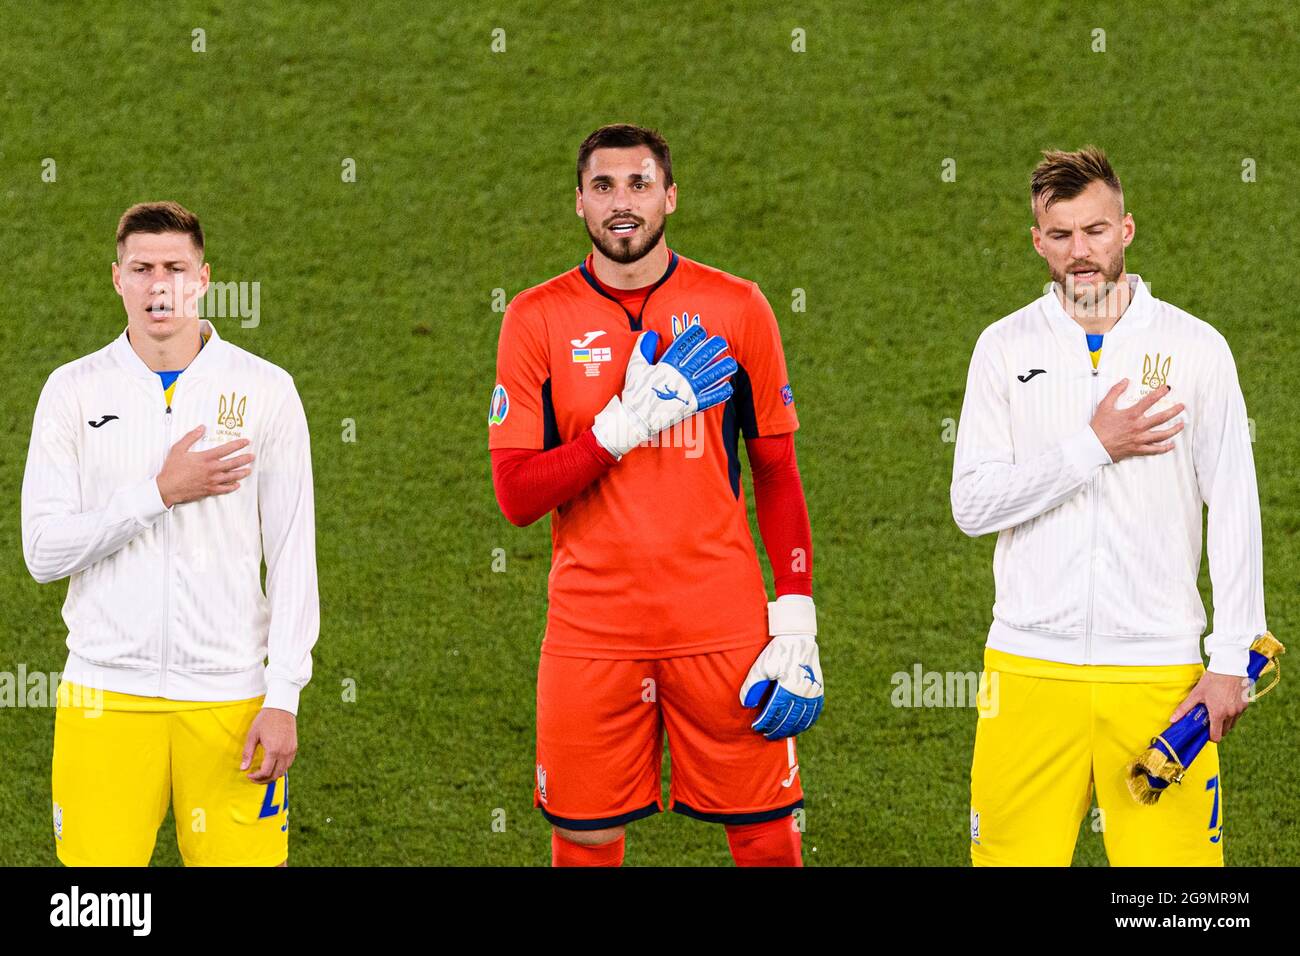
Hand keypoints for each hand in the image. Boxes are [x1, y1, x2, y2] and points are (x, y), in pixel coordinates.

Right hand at [155, 425, 254, 506]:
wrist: (167, 488)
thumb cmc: (172, 469)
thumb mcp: (178, 449)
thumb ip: (191, 437)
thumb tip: (201, 427)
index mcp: (206, 458)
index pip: (226, 449)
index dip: (238, 444)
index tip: (246, 442)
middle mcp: (212, 470)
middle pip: (233, 463)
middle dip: (245, 459)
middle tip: (252, 456)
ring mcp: (212, 481)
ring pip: (232, 477)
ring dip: (242, 473)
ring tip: (249, 470)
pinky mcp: (209, 490)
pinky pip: (224, 489)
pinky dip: (232, 487)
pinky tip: (237, 485)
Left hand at [241, 707, 297, 782]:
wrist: (282, 707)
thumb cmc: (265, 720)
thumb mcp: (253, 735)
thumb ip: (248, 753)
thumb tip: (243, 769)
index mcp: (273, 750)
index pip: (265, 772)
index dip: (255, 777)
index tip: (248, 774)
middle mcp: (284, 753)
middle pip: (275, 775)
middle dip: (263, 780)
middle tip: (254, 777)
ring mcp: (291, 751)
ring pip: (282, 771)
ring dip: (272, 775)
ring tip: (262, 773)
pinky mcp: (294, 748)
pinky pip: (288, 764)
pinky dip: (279, 769)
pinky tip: (271, 765)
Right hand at [591, 323, 737, 458]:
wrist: (636, 419)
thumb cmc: (635, 393)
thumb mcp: (635, 367)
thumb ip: (643, 348)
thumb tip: (650, 333)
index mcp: (667, 366)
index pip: (683, 346)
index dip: (693, 336)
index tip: (702, 330)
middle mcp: (680, 377)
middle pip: (700, 358)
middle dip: (712, 348)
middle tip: (721, 342)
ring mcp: (687, 392)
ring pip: (709, 377)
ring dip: (722, 369)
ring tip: (731, 363)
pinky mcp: (691, 406)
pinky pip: (709, 398)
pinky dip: (720, 393)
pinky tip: (728, 387)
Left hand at [740, 596, 823, 739]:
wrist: (798, 638)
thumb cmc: (777, 652)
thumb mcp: (761, 666)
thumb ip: (753, 685)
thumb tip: (746, 704)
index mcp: (787, 687)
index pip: (774, 712)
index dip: (765, 722)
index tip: (757, 727)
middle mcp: (802, 693)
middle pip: (789, 719)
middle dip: (777, 729)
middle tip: (767, 734)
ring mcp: (812, 692)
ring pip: (803, 718)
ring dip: (791, 729)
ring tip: (781, 733)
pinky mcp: (819, 689)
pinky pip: (815, 711)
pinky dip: (807, 722)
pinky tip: (800, 726)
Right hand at [1090, 380, 1184, 462]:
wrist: (1093, 447)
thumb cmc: (1098, 427)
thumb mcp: (1104, 406)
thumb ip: (1115, 392)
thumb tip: (1125, 381)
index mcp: (1131, 415)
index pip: (1149, 401)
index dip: (1160, 393)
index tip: (1167, 388)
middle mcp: (1138, 427)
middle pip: (1161, 418)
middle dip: (1174, 411)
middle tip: (1182, 406)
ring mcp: (1139, 439)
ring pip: (1162, 434)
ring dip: (1174, 429)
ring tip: (1181, 425)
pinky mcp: (1138, 449)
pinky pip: (1155, 450)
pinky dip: (1165, 448)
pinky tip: (1171, 445)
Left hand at [1169, 671, 1249, 742]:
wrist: (1229, 667)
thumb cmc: (1211, 680)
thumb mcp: (1196, 694)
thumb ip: (1184, 708)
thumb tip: (1172, 720)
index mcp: (1218, 714)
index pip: (1217, 736)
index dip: (1210, 737)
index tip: (1205, 732)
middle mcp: (1231, 714)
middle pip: (1225, 731)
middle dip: (1217, 728)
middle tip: (1209, 718)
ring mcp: (1240, 710)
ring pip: (1232, 724)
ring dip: (1225, 721)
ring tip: (1217, 709)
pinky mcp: (1246, 705)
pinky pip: (1238, 715)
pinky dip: (1232, 713)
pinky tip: (1225, 703)